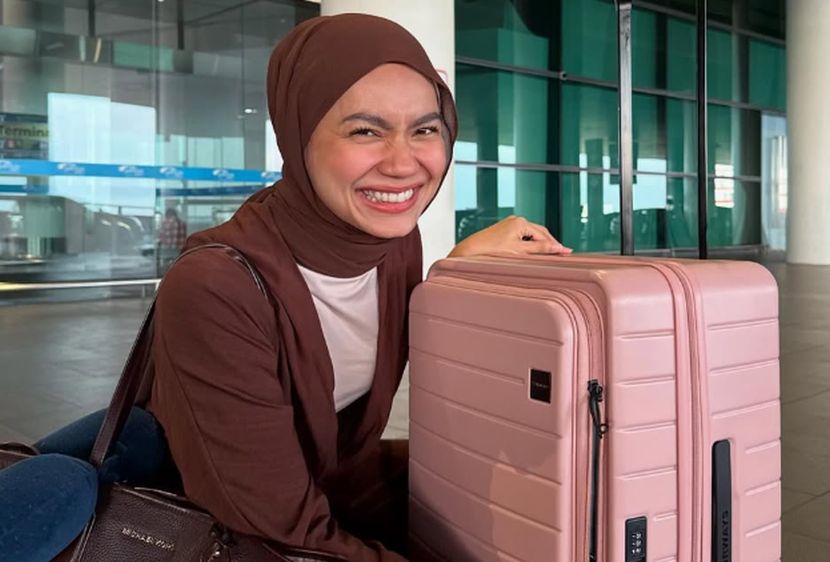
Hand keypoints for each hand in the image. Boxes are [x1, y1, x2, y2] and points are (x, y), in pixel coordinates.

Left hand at [448, 215, 572, 257]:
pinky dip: (530, 243)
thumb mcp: (520, 251)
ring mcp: (509, 224)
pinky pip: (522, 236)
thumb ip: (540, 249)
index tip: (566, 252)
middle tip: (561, 253)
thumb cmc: (492, 252)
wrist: (471, 252)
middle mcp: (516, 220)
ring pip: (531, 234)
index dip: (555, 245)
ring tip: (549, 254)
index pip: (543, 235)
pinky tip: (532, 251)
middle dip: (549, 243)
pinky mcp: (504, 230)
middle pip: (539, 232)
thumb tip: (558, 248)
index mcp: (521, 222)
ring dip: (539, 243)